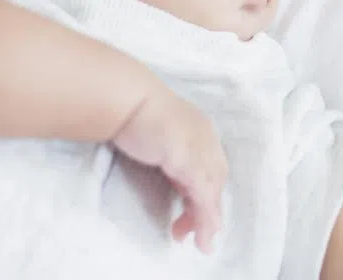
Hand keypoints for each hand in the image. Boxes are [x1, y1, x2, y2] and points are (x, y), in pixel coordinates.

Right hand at [113, 86, 227, 252]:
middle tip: (190, 231)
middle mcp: (206, 136)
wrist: (126, 99)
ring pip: (212, 190)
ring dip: (208, 219)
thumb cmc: (133, 111)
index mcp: (200, 128)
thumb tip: (168, 171)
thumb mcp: (157, 135)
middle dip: (208, 208)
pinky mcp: (190, 161)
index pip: (210, 164)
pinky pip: (203, 195)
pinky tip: (202, 230)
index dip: (205, 188)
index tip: (190, 208)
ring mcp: (200, 148)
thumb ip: (168, 153)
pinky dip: (205, 215)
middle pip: (216, 179)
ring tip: (201, 242)